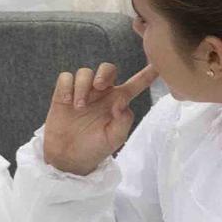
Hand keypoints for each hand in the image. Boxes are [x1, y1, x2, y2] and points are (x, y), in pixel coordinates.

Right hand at [41, 62, 155, 175]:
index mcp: (118, 102)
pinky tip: (67, 102)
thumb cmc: (95, 148)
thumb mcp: (115, 138)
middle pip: (107, 69)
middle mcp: (102, 94)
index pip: (136, 84)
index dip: (147, 74)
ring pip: (85, 72)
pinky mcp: (63, 95)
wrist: (68, 157)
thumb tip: (122, 103)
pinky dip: (67, 87)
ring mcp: (82, 93)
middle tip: (99, 86)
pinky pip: (66, 78)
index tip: (158, 64)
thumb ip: (124, 120)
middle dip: (104, 73)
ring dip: (82, 87)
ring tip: (79, 107)